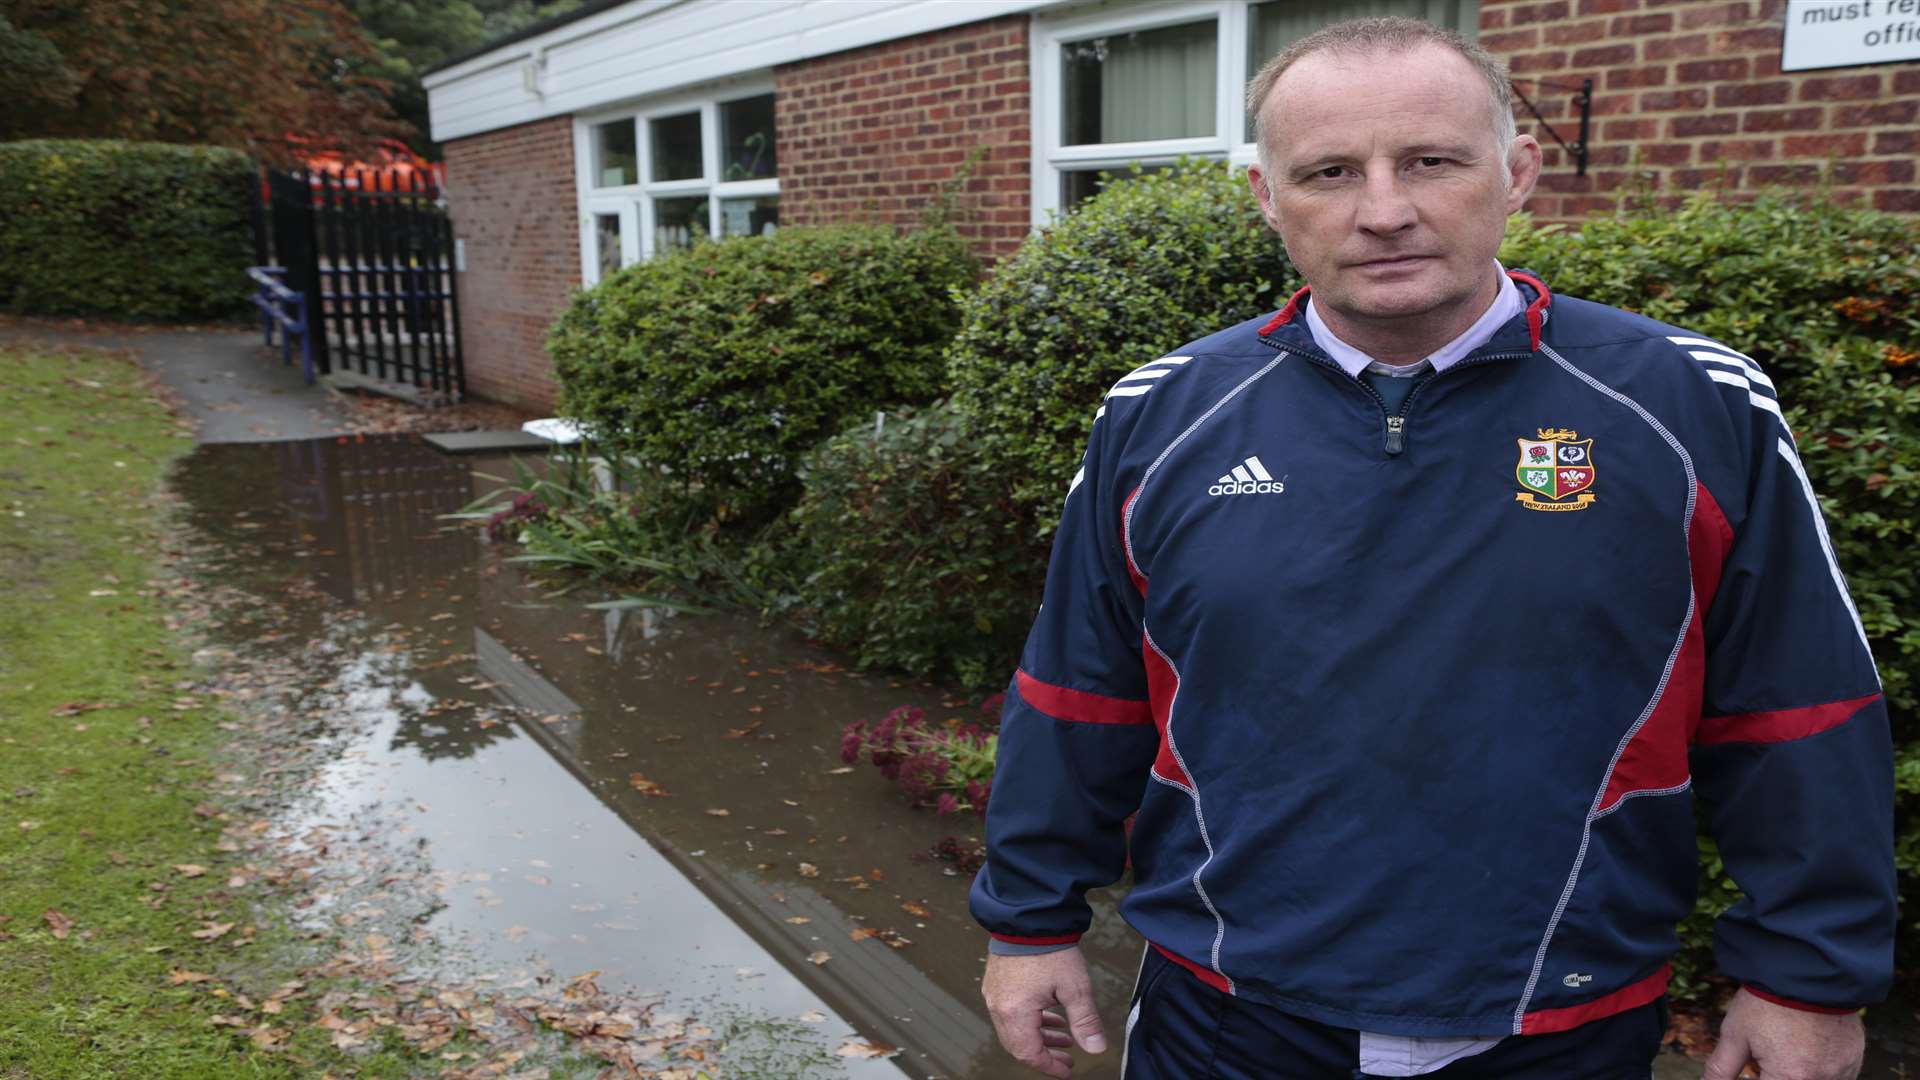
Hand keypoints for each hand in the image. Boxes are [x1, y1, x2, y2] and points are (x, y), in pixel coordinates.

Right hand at [982, 947, 1107, 1076]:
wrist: (1028, 916)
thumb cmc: (1050, 949)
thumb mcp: (1075, 987)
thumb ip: (1085, 1021)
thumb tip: (1096, 1049)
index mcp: (1015, 1012)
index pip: (1029, 1053)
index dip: (1049, 1067)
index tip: (1067, 1070)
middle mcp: (999, 1007)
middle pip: (1018, 1046)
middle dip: (1045, 1055)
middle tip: (1067, 1059)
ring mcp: (995, 995)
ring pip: (1014, 1030)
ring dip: (1039, 1037)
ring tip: (1064, 1038)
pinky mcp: (996, 983)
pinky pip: (1010, 1013)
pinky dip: (1030, 1022)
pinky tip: (1049, 1016)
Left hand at [1703, 988, 1863, 1079]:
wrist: (1806, 971)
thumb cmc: (1767, 1003)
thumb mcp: (1735, 1035)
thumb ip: (1721, 1069)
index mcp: (1790, 1078)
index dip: (1757, 1076)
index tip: (1754, 1066)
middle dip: (1776, 1073)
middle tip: (1769, 1052)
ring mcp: (1843, 1071)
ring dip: (1800, 1072)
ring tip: (1789, 1046)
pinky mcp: (1855, 1059)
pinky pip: (1838, 1076)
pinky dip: (1821, 1069)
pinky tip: (1808, 1048)